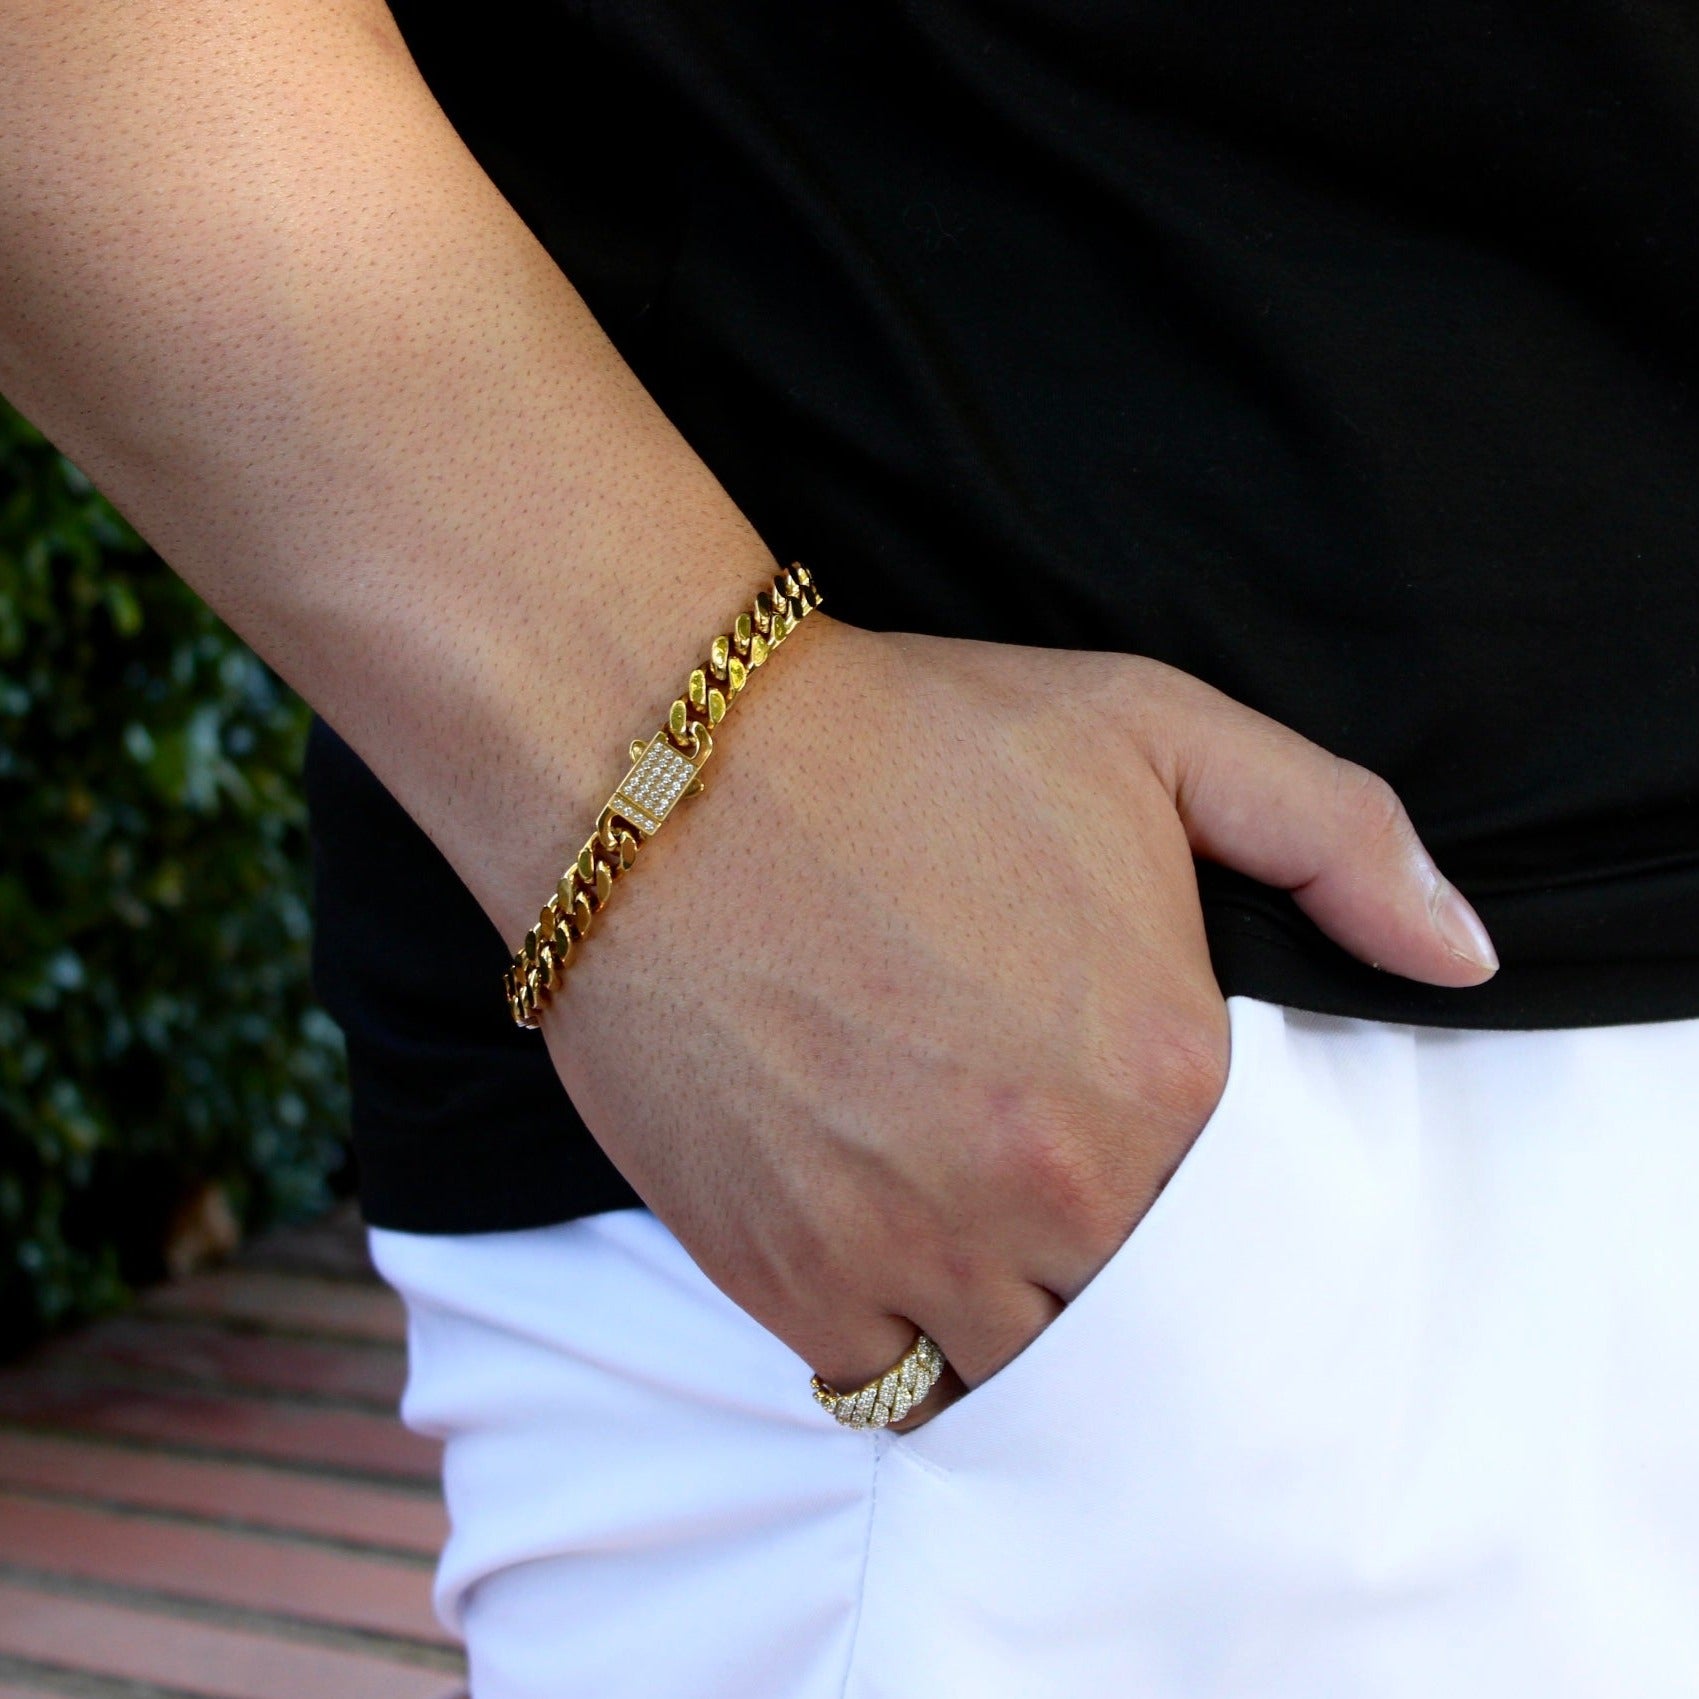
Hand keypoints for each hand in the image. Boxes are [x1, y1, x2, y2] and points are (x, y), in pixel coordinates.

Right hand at [536, 614, 1496, 1429]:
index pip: (1252, 1222)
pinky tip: (893, 1242)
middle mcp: (1050, 1185)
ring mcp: (913, 1245)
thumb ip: (1338, 836)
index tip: (1153, 1143)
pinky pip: (885, 1378)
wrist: (663, 773)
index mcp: (1163, 1072)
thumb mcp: (1153, 726)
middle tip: (1058, 1177)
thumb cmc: (907, 739)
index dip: (1208, 1190)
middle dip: (1115, 1259)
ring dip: (1016, 1310)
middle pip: (1140, 1311)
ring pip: (1022, 1368)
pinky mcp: (786, 1274)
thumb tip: (1460, 957)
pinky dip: (902, 1333)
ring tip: (979, 1216)